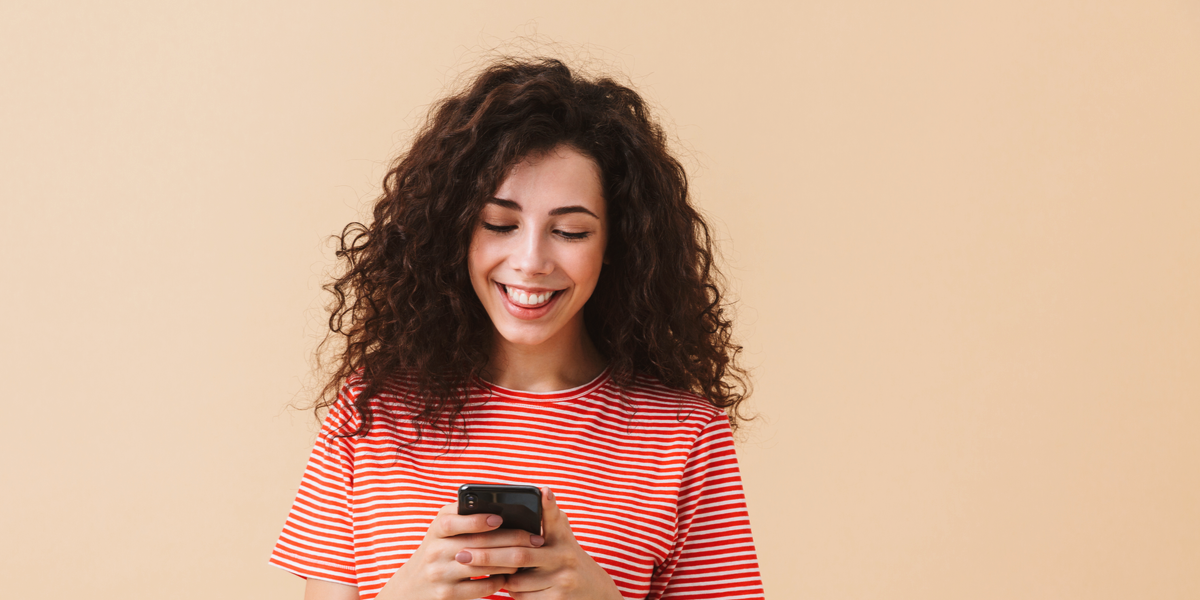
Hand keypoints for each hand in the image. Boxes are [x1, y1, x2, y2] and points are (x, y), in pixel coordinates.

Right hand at [376, 502, 544, 599]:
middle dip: (510, 540)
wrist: (412, 586)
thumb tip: (500, 510)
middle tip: (534, 539)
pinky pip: (480, 587)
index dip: (476, 520)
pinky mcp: (447, 595)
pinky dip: (498, 580)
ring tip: (526, 556)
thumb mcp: (442, 531)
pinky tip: (509, 574)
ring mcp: (440, 574)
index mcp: (436, 530)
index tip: (500, 518)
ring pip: (482, 566)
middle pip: (476, 544)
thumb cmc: (438, 550)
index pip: (452, 522)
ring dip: (508, 561)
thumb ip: (463, 517)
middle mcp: (435, 551)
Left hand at [457, 488, 623, 599]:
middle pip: (519, 556)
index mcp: (563, 538)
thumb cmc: (566, 559)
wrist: (593, 592)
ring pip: (516, 581)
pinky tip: (504, 586)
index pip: (554, 519)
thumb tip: (541, 491)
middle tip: (462, 554)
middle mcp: (564, 557)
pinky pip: (522, 598)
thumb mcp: (562, 538)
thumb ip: (549, 519)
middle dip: (487, 555)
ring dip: (496, 577)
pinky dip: (510, 593)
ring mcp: (562, 580)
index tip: (542, 491)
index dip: (549, 505)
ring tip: (482, 570)